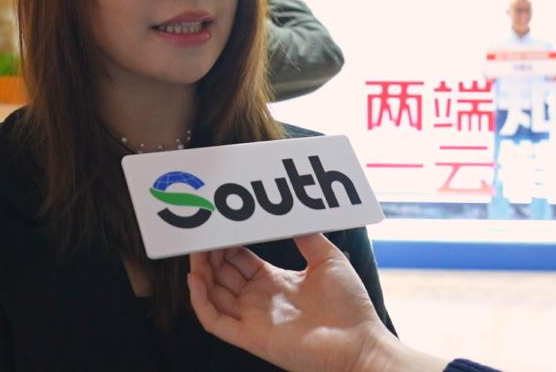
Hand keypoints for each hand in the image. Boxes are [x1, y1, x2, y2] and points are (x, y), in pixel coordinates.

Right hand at [187, 234, 393, 371]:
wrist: (360, 342)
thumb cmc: (350, 306)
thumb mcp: (328, 259)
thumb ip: (307, 236)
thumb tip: (292, 214)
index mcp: (274, 281)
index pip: (239, 260)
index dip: (227, 244)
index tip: (219, 225)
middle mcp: (259, 299)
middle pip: (222, 274)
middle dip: (209, 254)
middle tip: (202, 233)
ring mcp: (253, 318)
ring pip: (213, 295)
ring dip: (200, 273)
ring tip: (195, 251)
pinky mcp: (250, 336)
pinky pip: (214, 321)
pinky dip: (200, 301)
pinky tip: (196, 279)